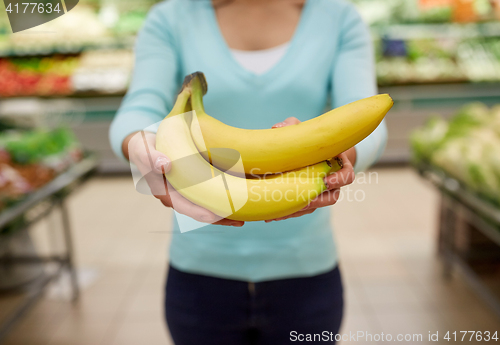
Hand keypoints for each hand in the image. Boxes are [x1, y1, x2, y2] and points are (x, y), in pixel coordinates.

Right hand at [123, 131, 243, 226]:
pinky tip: (238, 201)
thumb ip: (152, 157)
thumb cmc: (143, 147)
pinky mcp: (193, 186)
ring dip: (224, 213)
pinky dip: (222, 199)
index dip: (201, 212)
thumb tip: (165, 165)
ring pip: (206, 207)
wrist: (144, 146)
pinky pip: (208, 196)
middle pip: (200, 212)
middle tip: (240, 221)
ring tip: (244, 217)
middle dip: (219, 218)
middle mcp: (176, 197)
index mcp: (164, 192)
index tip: (216, 216)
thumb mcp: (144, 148)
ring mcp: (185, 193)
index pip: (185, 206)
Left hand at [266, 117, 355, 221]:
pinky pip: (301, 210)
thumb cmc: (309, 139)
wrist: (308, 152)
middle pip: (332, 197)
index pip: (347, 175)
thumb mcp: (303, 129)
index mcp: (338, 164)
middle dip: (318, 201)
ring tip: (282, 213)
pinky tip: (270, 216)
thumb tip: (277, 127)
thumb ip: (292, 126)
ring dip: (299, 211)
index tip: (327, 181)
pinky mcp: (307, 201)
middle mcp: (332, 182)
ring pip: (314, 207)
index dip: (339, 179)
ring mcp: (320, 193)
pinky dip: (287, 213)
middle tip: (303, 201)